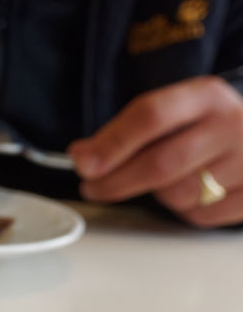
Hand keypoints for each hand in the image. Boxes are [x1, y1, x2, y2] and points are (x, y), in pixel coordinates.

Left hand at [68, 75, 242, 226]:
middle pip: (160, 163)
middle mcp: (231, 124)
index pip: (150, 116)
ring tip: (162, 182)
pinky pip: (199, 215)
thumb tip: (83, 155)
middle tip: (92, 187)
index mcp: (206, 96)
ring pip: (178, 194)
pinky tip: (191, 193)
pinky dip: (183, 211)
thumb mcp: (175, 114)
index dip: (111, 143)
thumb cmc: (206, 129)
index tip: (83, 163)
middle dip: (115, 181)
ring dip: (157, 196)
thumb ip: (126, 131)